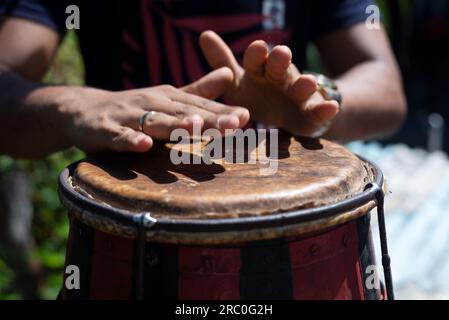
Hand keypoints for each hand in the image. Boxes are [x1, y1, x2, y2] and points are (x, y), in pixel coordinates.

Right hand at [58, 67, 248, 152]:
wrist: (84, 109)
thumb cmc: (135, 107)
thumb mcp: (168, 98)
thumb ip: (199, 91)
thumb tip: (230, 74)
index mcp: (170, 98)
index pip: (201, 106)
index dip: (223, 112)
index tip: (247, 118)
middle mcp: (153, 104)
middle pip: (183, 113)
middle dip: (209, 119)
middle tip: (233, 124)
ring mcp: (129, 116)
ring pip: (154, 121)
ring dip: (174, 125)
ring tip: (194, 126)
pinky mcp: (106, 129)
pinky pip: (120, 136)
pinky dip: (131, 140)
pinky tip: (144, 144)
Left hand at [199, 31, 338, 136]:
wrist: (292, 113)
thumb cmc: (260, 94)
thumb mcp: (239, 81)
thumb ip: (223, 61)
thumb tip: (204, 34)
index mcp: (260, 70)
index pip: (257, 59)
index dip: (257, 54)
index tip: (258, 48)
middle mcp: (280, 78)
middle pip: (280, 67)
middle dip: (280, 61)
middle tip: (281, 54)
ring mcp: (298, 94)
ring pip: (301, 87)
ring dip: (305, 84)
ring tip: (308, 82)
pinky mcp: (312, 113)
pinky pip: (319, 110)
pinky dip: (325, 109)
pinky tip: (330, 107)